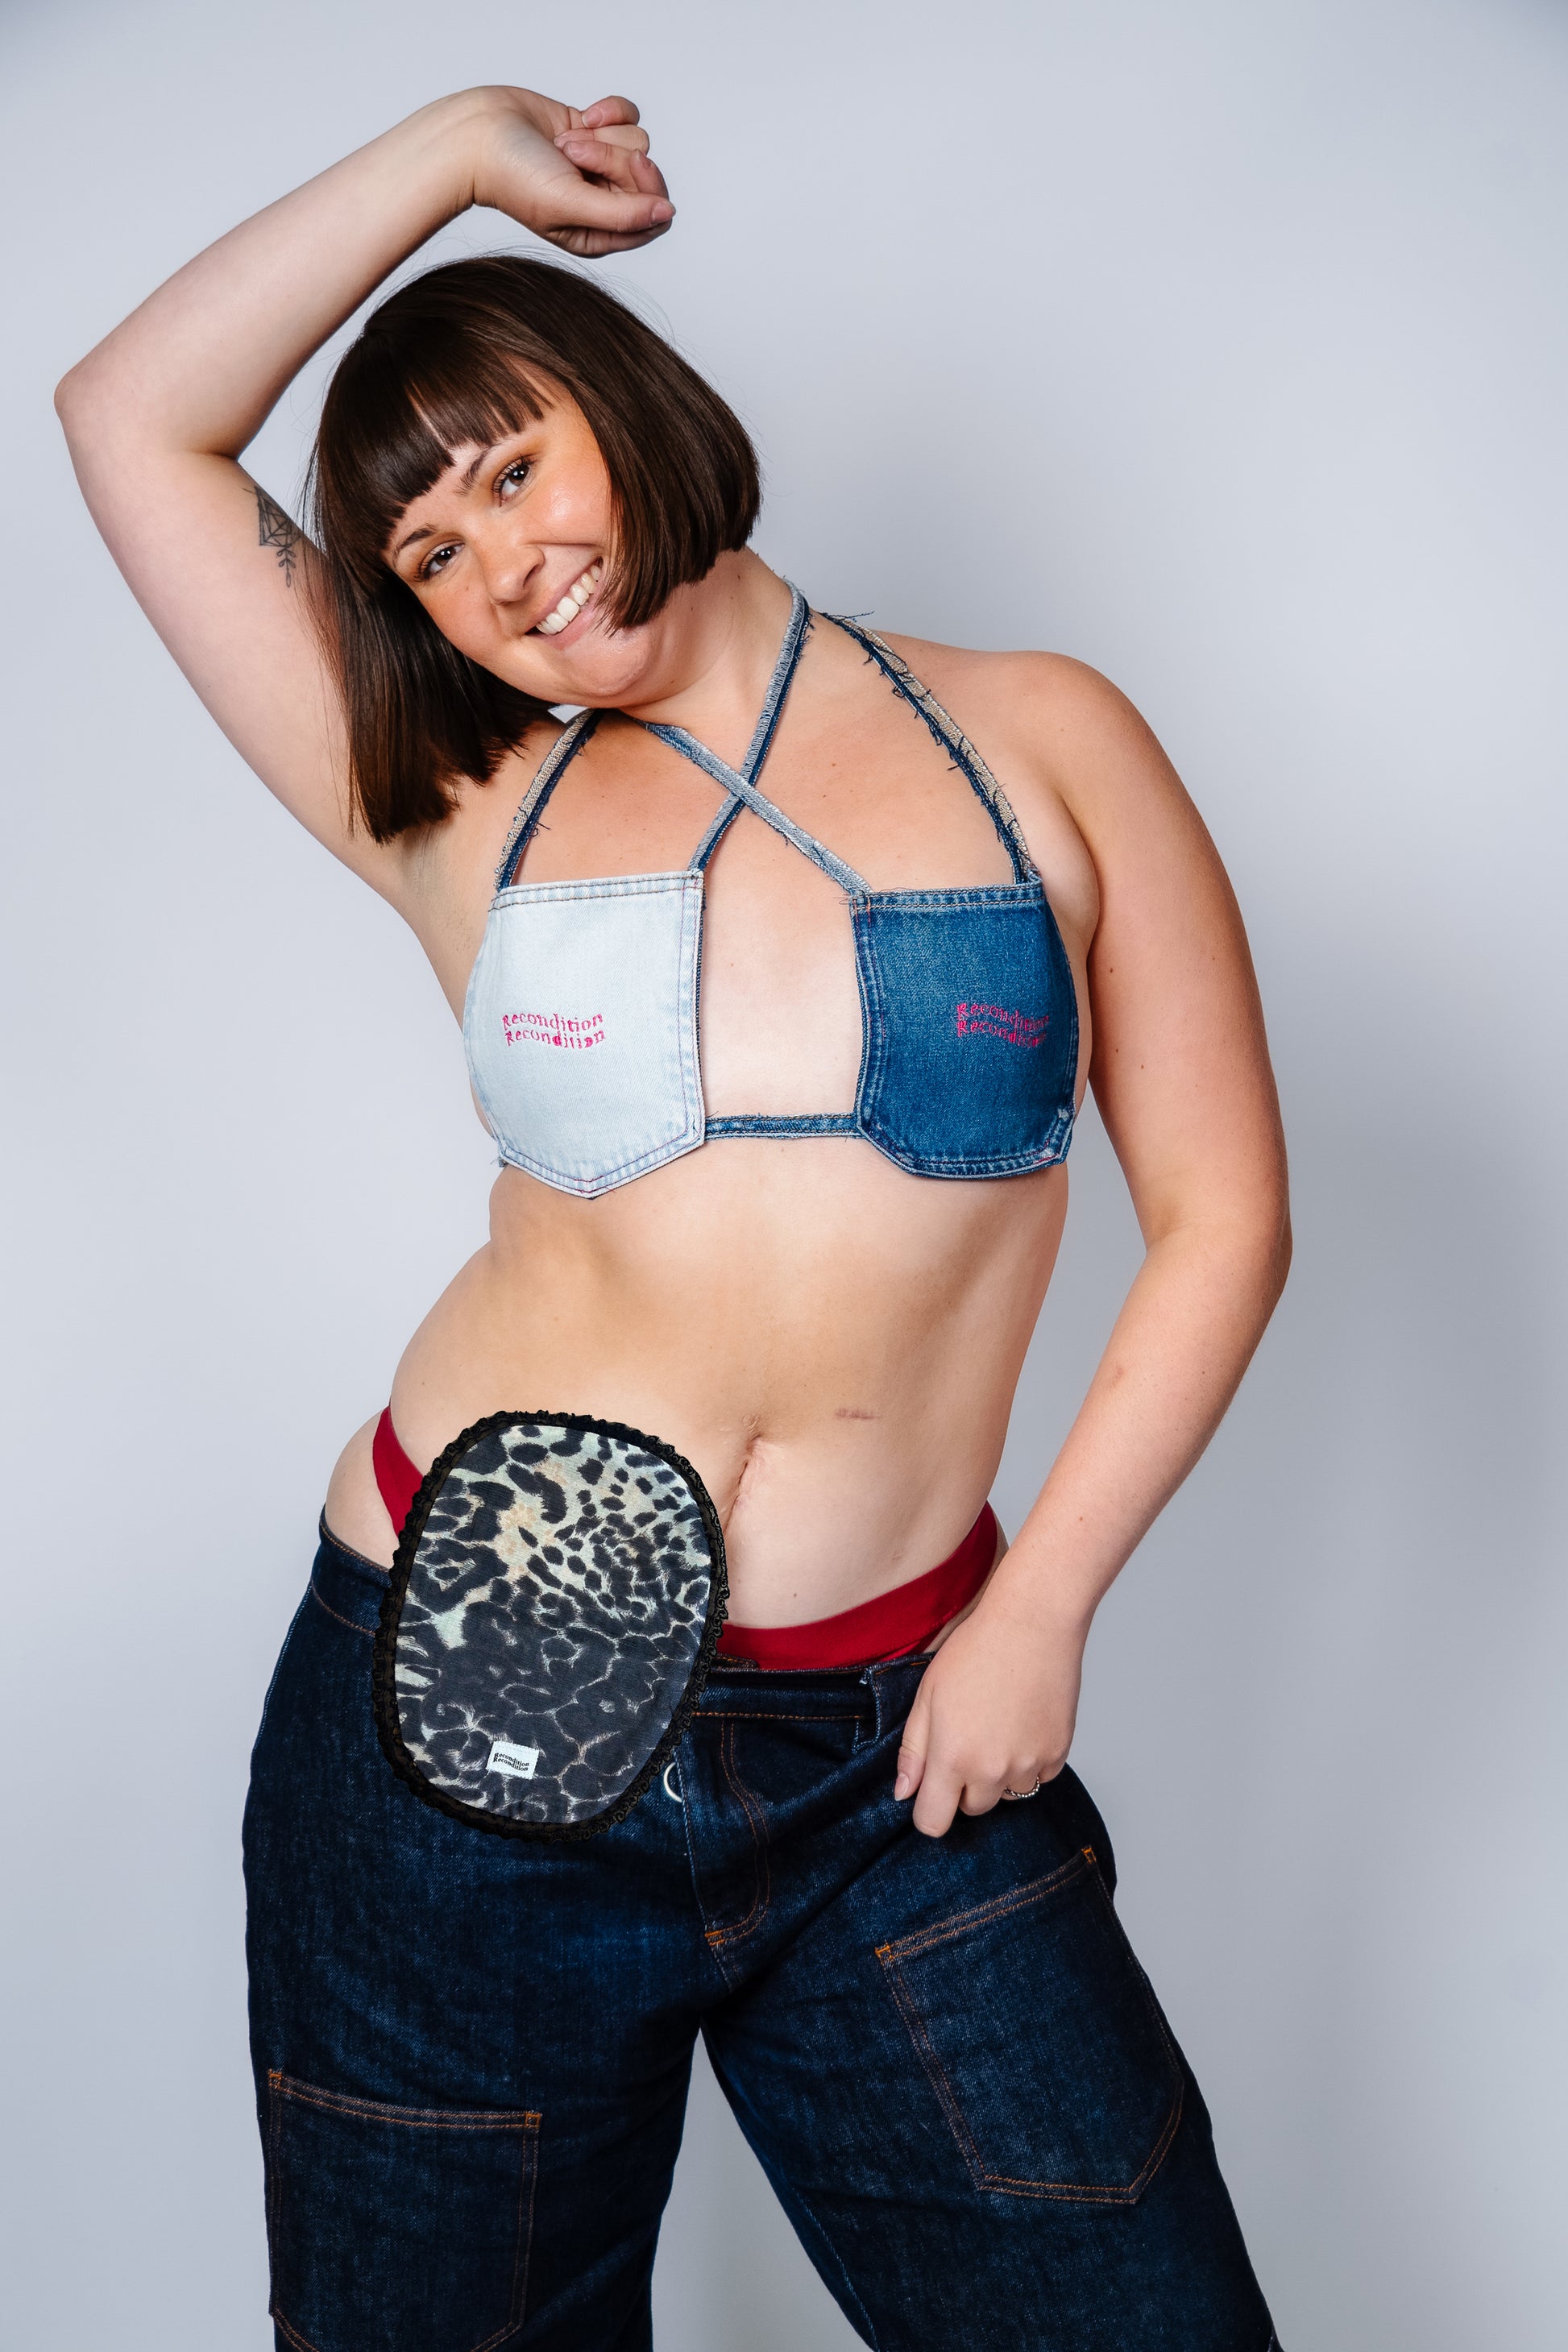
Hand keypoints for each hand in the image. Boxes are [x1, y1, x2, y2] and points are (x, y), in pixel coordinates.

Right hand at [465, 87, 673, 257]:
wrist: (477, 135)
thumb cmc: (514, 178)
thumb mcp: (571, 205)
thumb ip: (623, 214)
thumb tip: (667, 213)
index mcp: (602, 233)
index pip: (656, 215)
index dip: (649, 187)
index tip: (630, 166)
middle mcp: (604, 202)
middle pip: (646, 174)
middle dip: (612, 157)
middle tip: (572, 156)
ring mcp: (600, 166)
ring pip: (637, 142)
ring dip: (598, 137)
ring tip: (562, 145)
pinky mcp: (595, 132)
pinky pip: (628, 116)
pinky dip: (608, 111)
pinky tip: (582, 116)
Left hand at [894, 1586, 1087, 1836]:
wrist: (1032, 1624)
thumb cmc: (975, 1651)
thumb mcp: (928, 1696)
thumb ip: (913, 1750)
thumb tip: (904, 1793)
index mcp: (952, 1758)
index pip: (933, 1823)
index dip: (928, 1810)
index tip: (931, 1791)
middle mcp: (992, 1771)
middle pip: (972, 1809)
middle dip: (964, 1785)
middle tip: (967, 1739)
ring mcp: (1029, 1765)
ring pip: (1008, 1793)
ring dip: (1000, 1774)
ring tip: (998, 1725)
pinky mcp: (1058, 1754)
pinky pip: (1039, 1777)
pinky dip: (1030, 1761)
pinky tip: (1023, 1722)